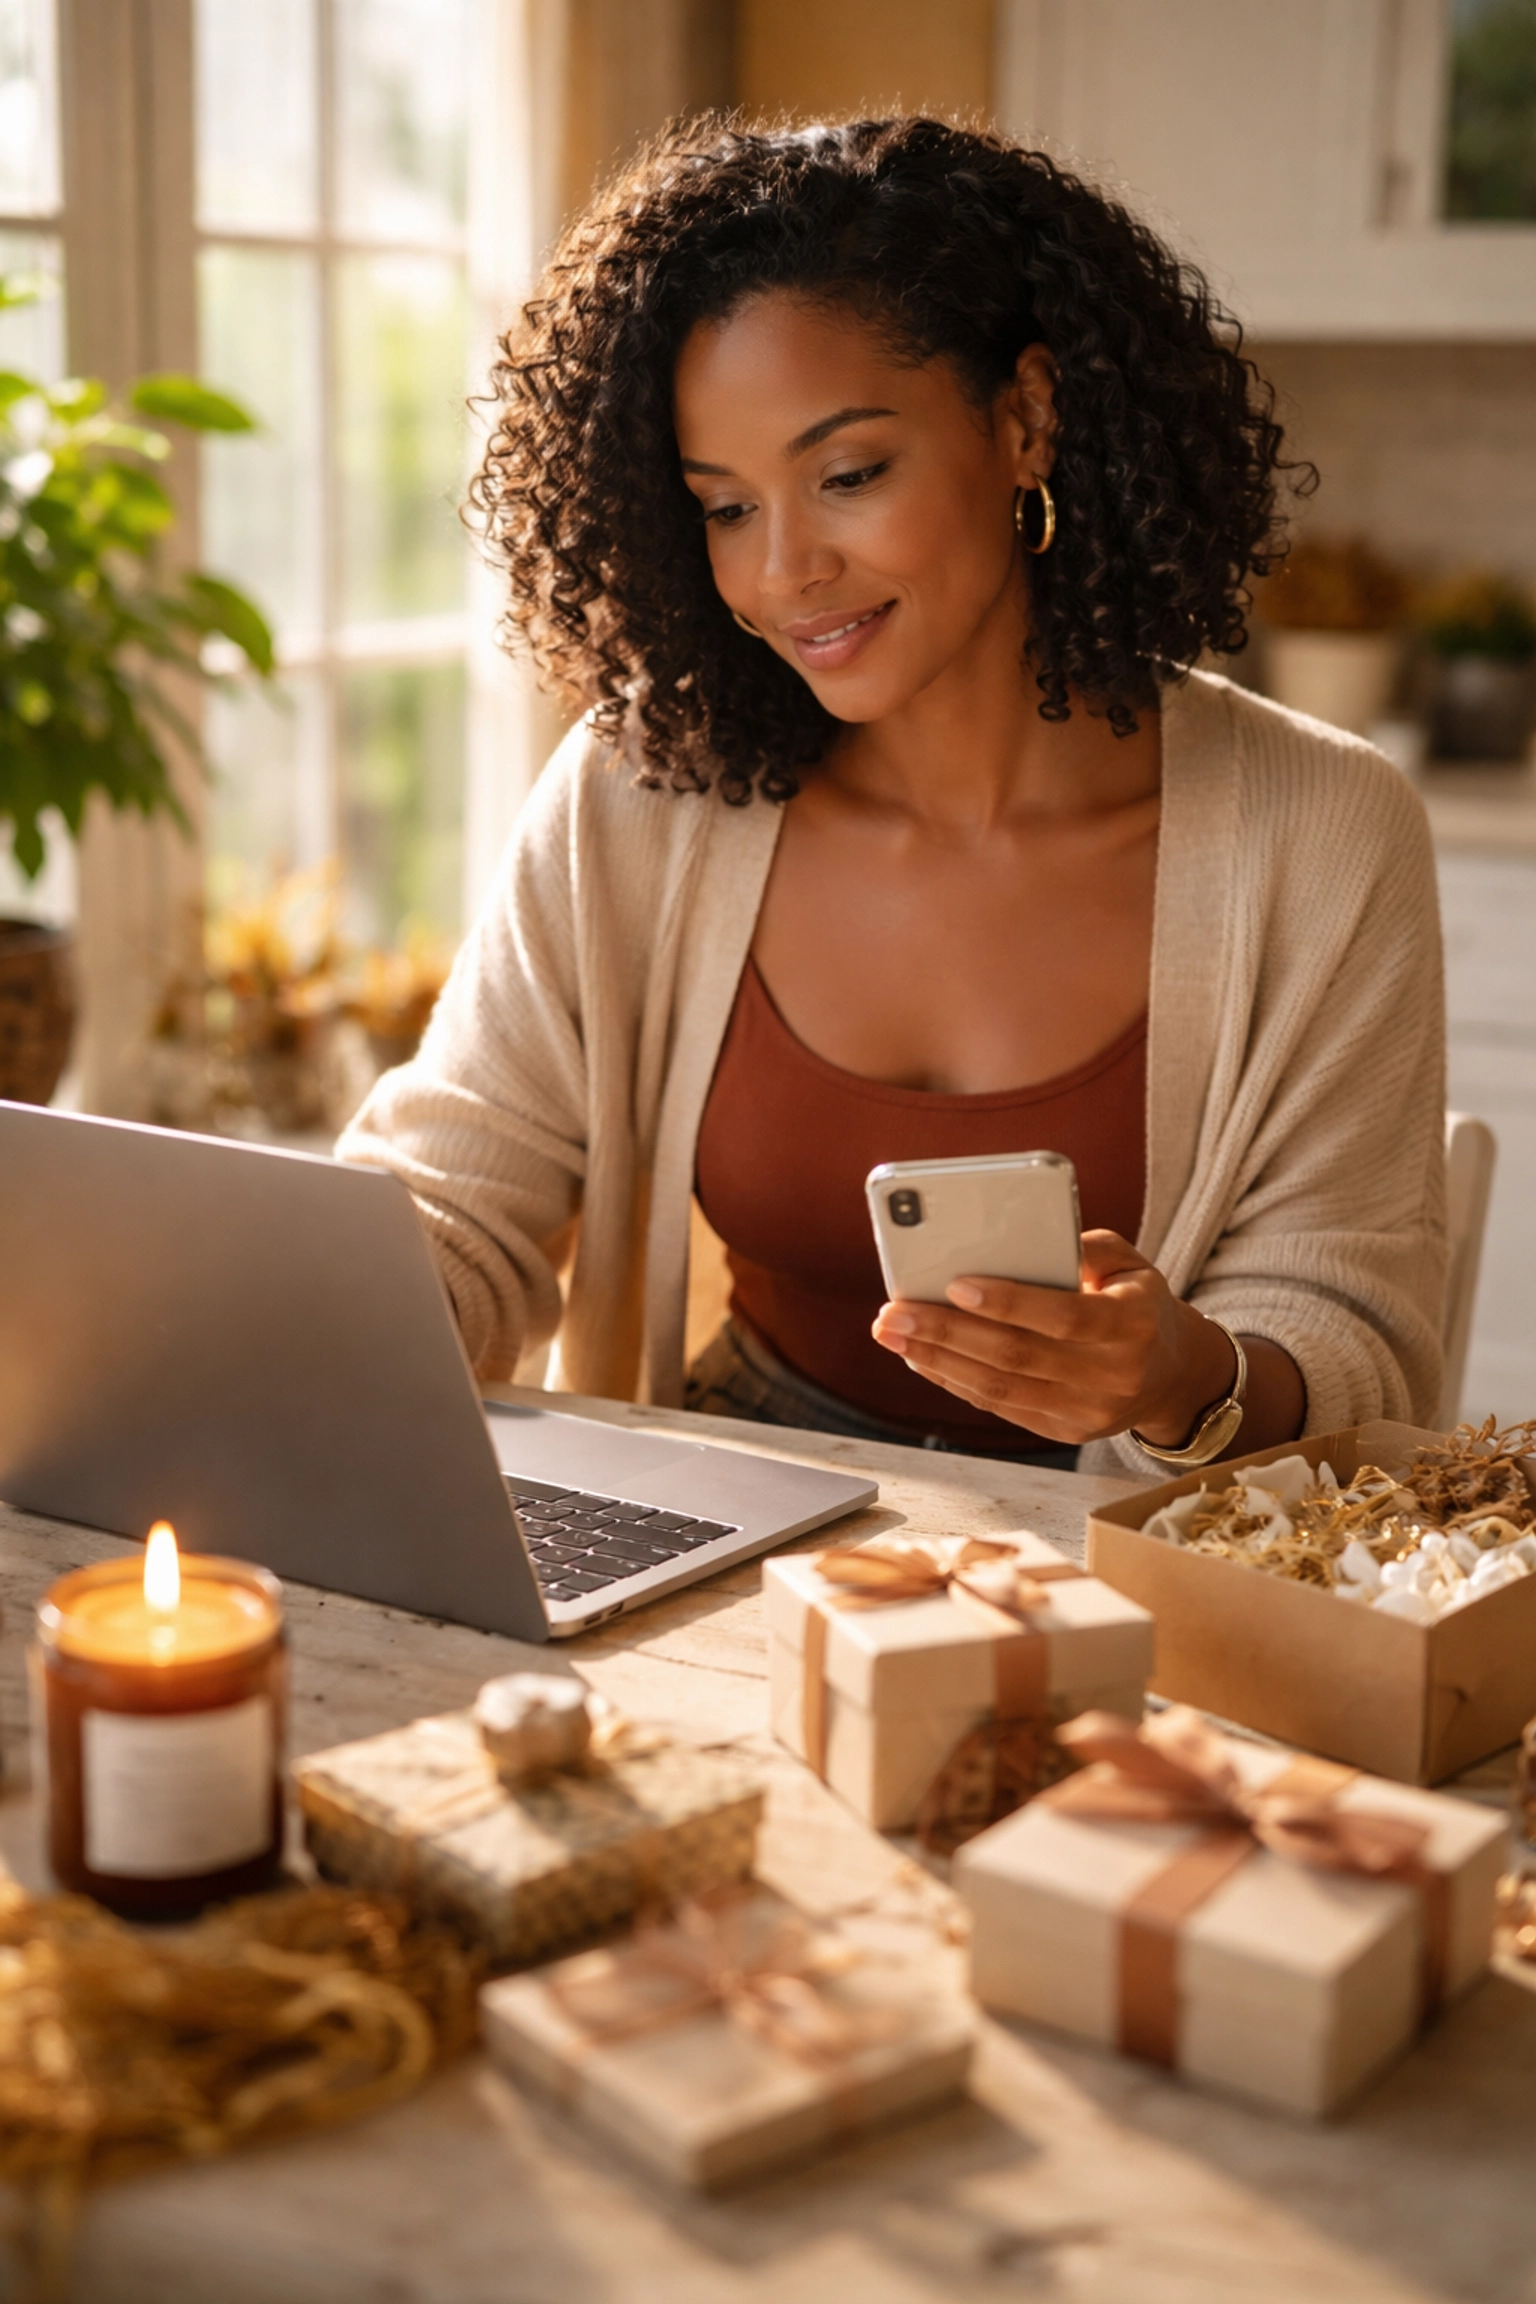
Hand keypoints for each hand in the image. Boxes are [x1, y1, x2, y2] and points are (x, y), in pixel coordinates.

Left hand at [870, 1229, 1237, 1447]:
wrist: (1173, 1375)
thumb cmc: (1138, 1303)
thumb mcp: (1131, 1264)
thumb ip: (1086, 1246)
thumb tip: (1020, 1240)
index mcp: (1132, 1326)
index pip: (1063, 1316)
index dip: (1008, 1302)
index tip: (954, 1283)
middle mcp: (1112, 1376)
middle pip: (1016, 1356)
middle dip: (946, 1332)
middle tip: (893, 1312)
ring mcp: (1088, 1413)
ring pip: (1000, 1388)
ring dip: (937, 1360)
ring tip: (893, 1333)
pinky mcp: (1065, 1433)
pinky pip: (1001, 1407)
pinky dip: (955, 1381)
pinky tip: (922, 1356)